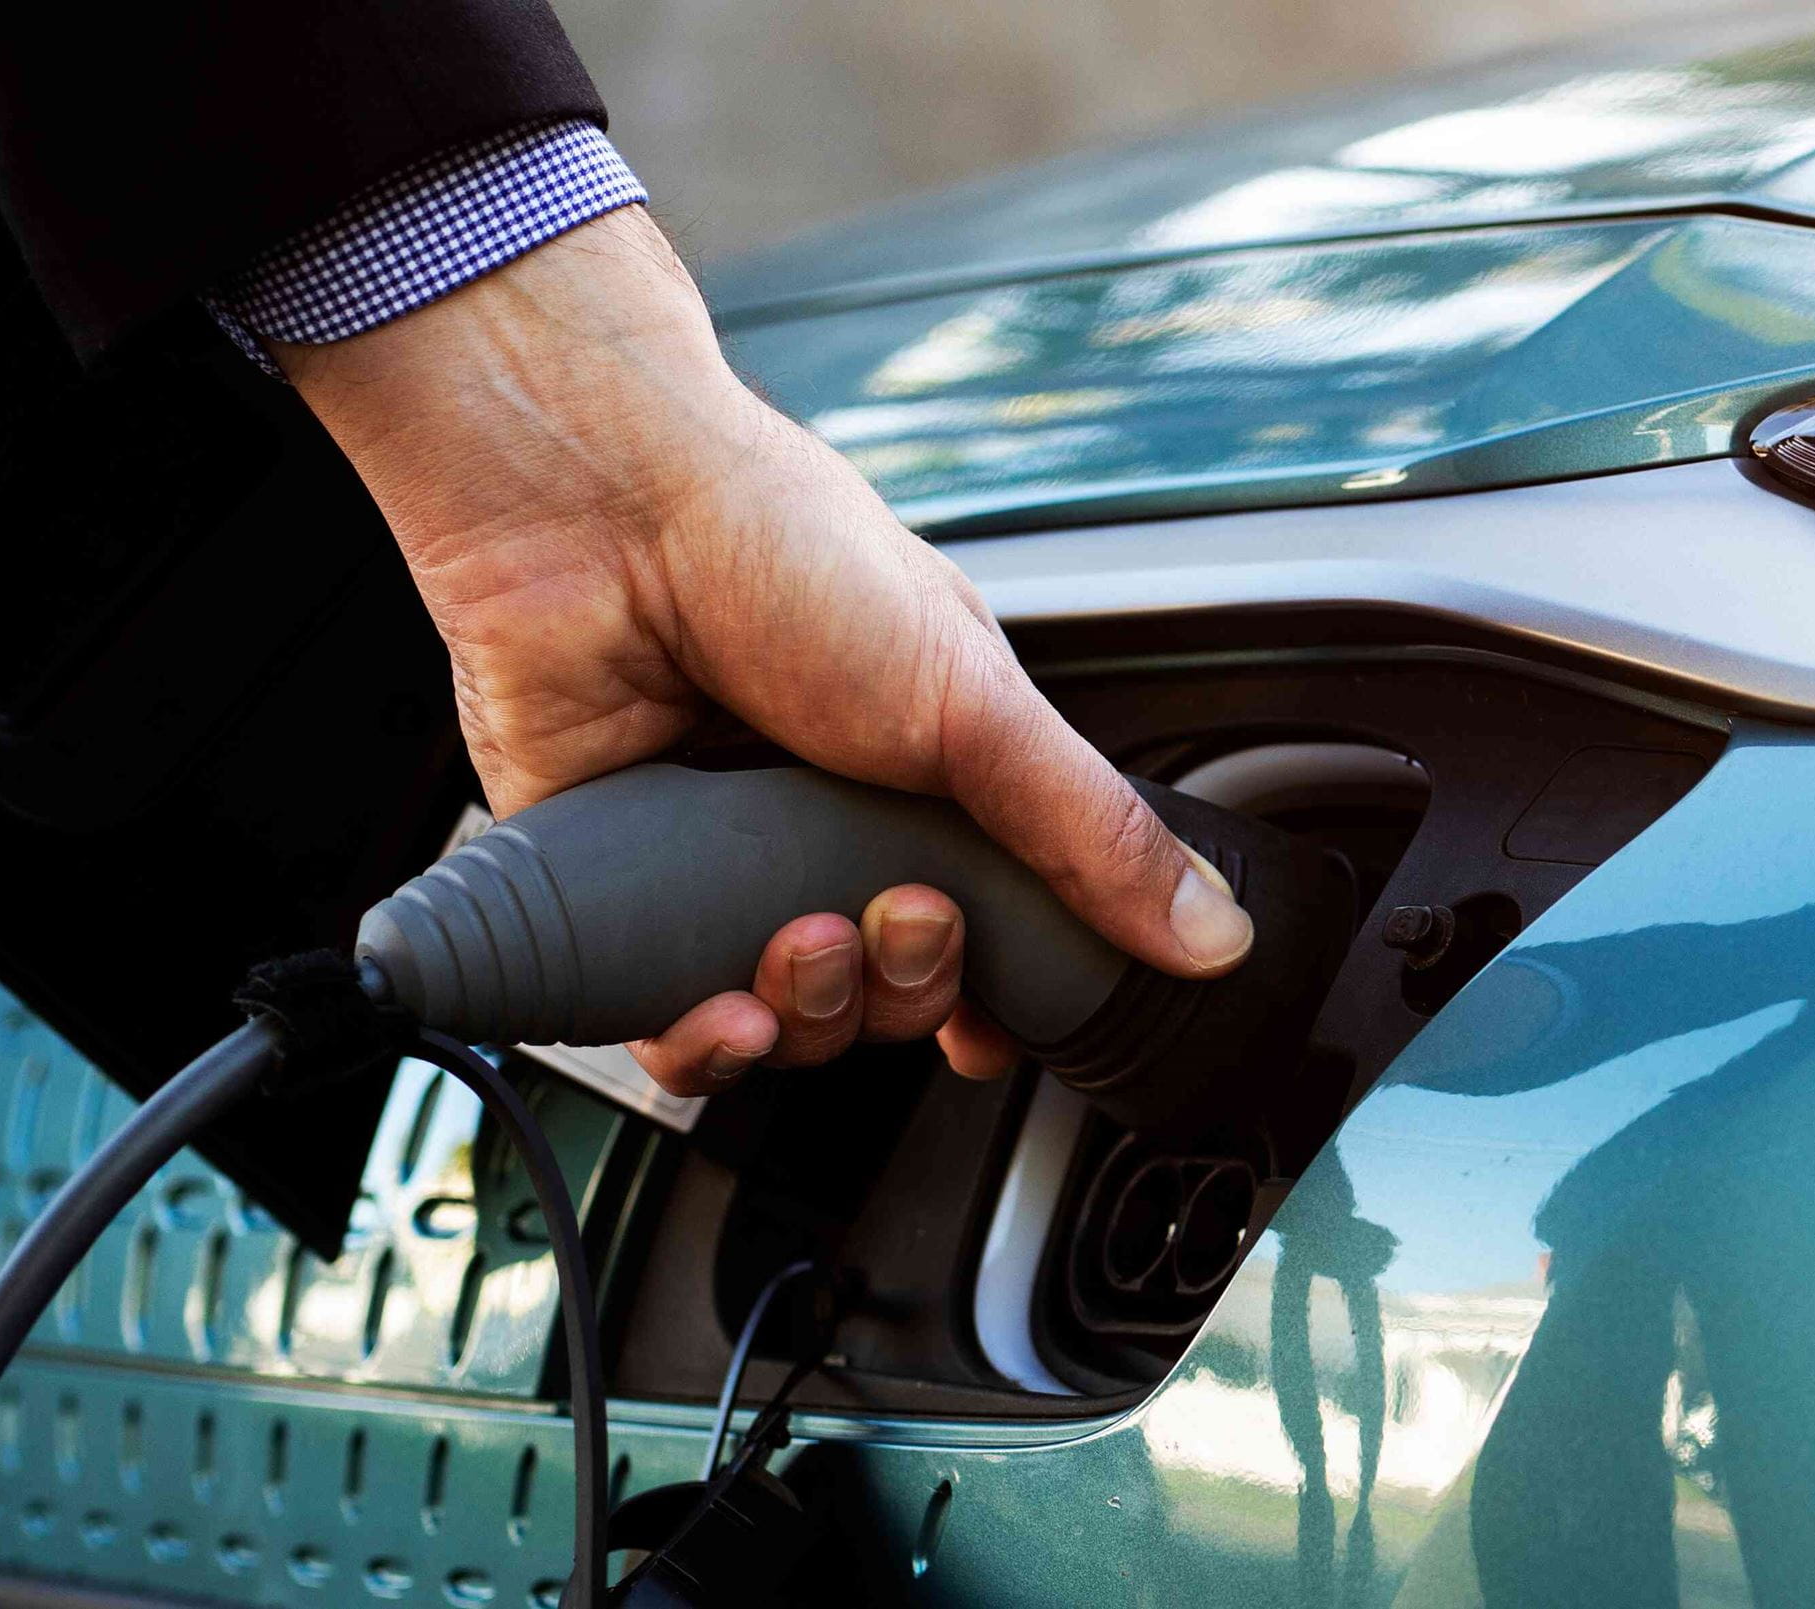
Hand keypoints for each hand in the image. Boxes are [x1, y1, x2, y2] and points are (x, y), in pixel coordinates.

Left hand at [275, 207, 1252, 1094]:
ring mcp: (720, 867)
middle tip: (896, 913)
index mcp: (928, 786)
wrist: (597, 512)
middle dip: (907, 987)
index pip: (984, 942)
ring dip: (811, 1012)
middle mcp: (825, 833)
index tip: (992, 1022)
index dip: (991, 1001)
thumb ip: (1093, 833)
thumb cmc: (783, 557)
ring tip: (798, 935)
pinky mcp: (618, 896)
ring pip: (789, 1027)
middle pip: (894, 999)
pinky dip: (706, 1045)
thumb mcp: (976, 704)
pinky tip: (723, 1007)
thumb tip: (1216, 932)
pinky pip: (669, 1030)